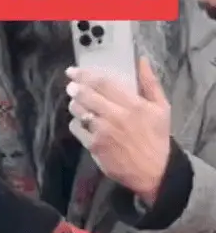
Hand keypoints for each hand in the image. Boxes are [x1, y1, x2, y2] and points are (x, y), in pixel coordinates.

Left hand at [66, 57, 170, 205]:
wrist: (153, 172)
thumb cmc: (157, 138)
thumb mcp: (161, 108)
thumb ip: (150, 82)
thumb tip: (141, 60)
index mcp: (133, 104)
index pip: (103, 83)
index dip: (85, 74)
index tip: (73, 71)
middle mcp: (116, 116)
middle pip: (87, 95)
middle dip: (75, 88)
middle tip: (71, 85)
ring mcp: (103, 132)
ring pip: (79, 111)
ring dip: (75, 104)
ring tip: (77, 103)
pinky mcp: (95, 147)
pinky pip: (77, 129)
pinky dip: (76, 123)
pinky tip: (81, 122)